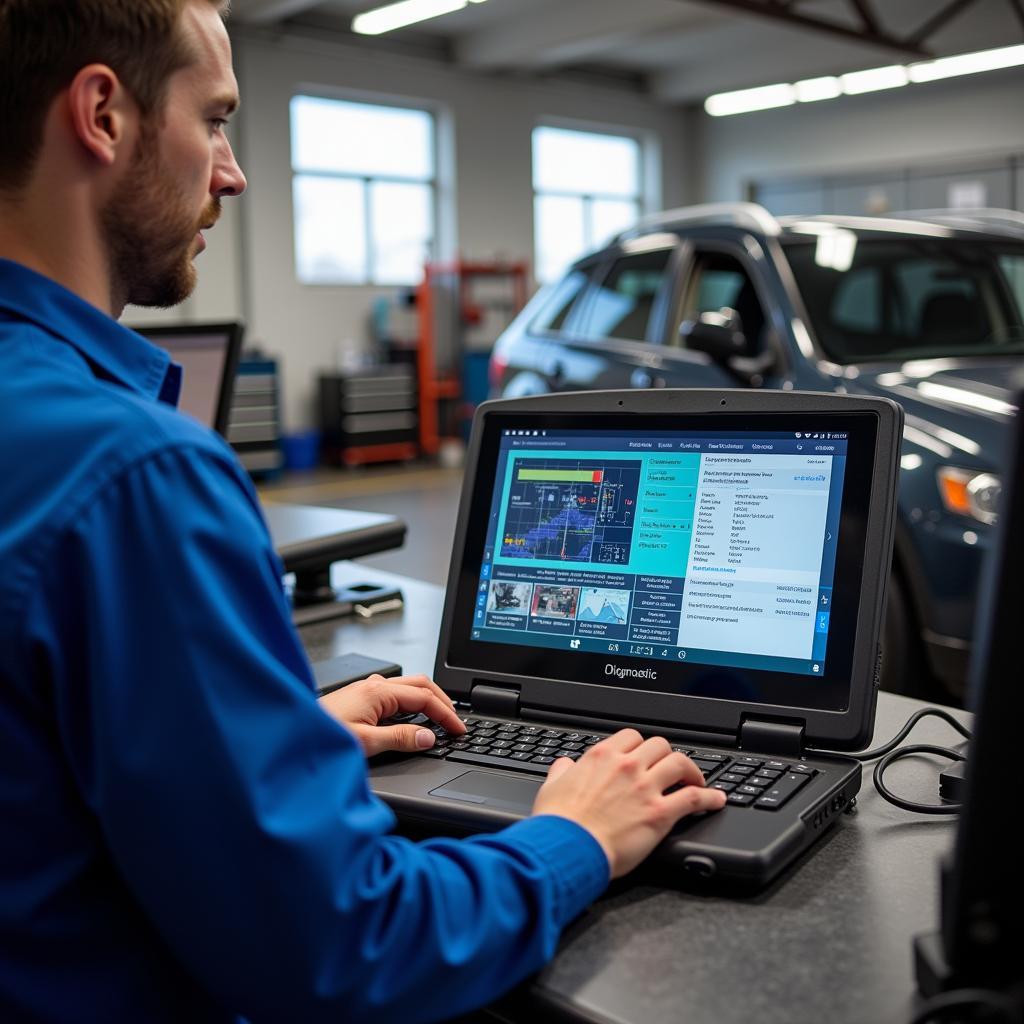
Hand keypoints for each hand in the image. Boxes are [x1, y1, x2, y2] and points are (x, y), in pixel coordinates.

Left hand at [319, 674, 465, 756]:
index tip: (458, 729)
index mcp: (378, 691)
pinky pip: (395, 696)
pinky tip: (411, 721)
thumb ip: (400, 740)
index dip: (446, 714)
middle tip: (455, 723)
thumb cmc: (320, 737)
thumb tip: (429, 737)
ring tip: (439, 720)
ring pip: (408, 689)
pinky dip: (412, 706)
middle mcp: (373, 686)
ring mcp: (366, 690)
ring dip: (427, 702)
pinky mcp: (360, 699)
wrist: (289, 736)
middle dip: (442, 702)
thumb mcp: (365, 743)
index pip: (424, 697)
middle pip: (420, 686)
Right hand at [532, 729, 726, 877]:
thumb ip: (562, 771)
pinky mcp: (659, 813)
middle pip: (660, 745)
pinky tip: (716, 799)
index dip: (641, 746)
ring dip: (691, 770)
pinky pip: (693, 797)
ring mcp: (645, 788)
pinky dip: (709, 797)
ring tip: (697, 779)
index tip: (644, 755)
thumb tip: (565, 766)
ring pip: (679, 763)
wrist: (568, 847)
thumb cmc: (559, 823)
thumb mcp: (552, 787)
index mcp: (602, 757)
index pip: (631, 737)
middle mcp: (626, 766)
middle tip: (671, 768)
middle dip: (667, 755)